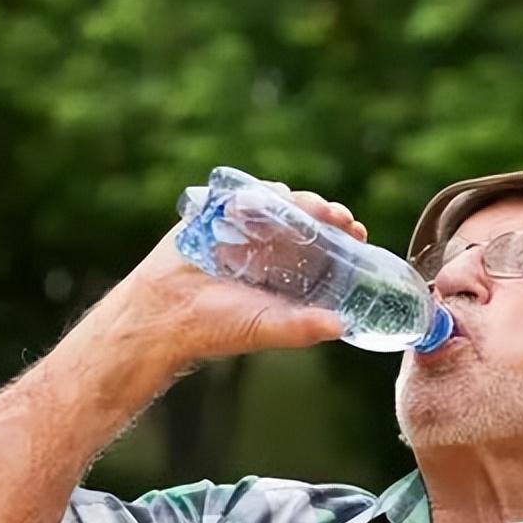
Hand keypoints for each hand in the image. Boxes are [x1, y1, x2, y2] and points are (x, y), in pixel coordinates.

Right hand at [112, 183, 368, 364]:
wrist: (165, 313)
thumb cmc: (215, 327)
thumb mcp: (266, 327)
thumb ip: (302, 328)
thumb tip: (342, 327)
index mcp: (284, 273)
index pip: (322, 247)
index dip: (341, 237)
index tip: (357, 232)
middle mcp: (267, 248)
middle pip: (304, 219)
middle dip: (324, 213)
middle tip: (340, 217)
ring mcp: (241, 229)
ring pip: (277, 203)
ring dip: (296, 201)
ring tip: (310, 207)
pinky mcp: (215, 214)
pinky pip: (241, 195)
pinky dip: (256, 195)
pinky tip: (269, 198)